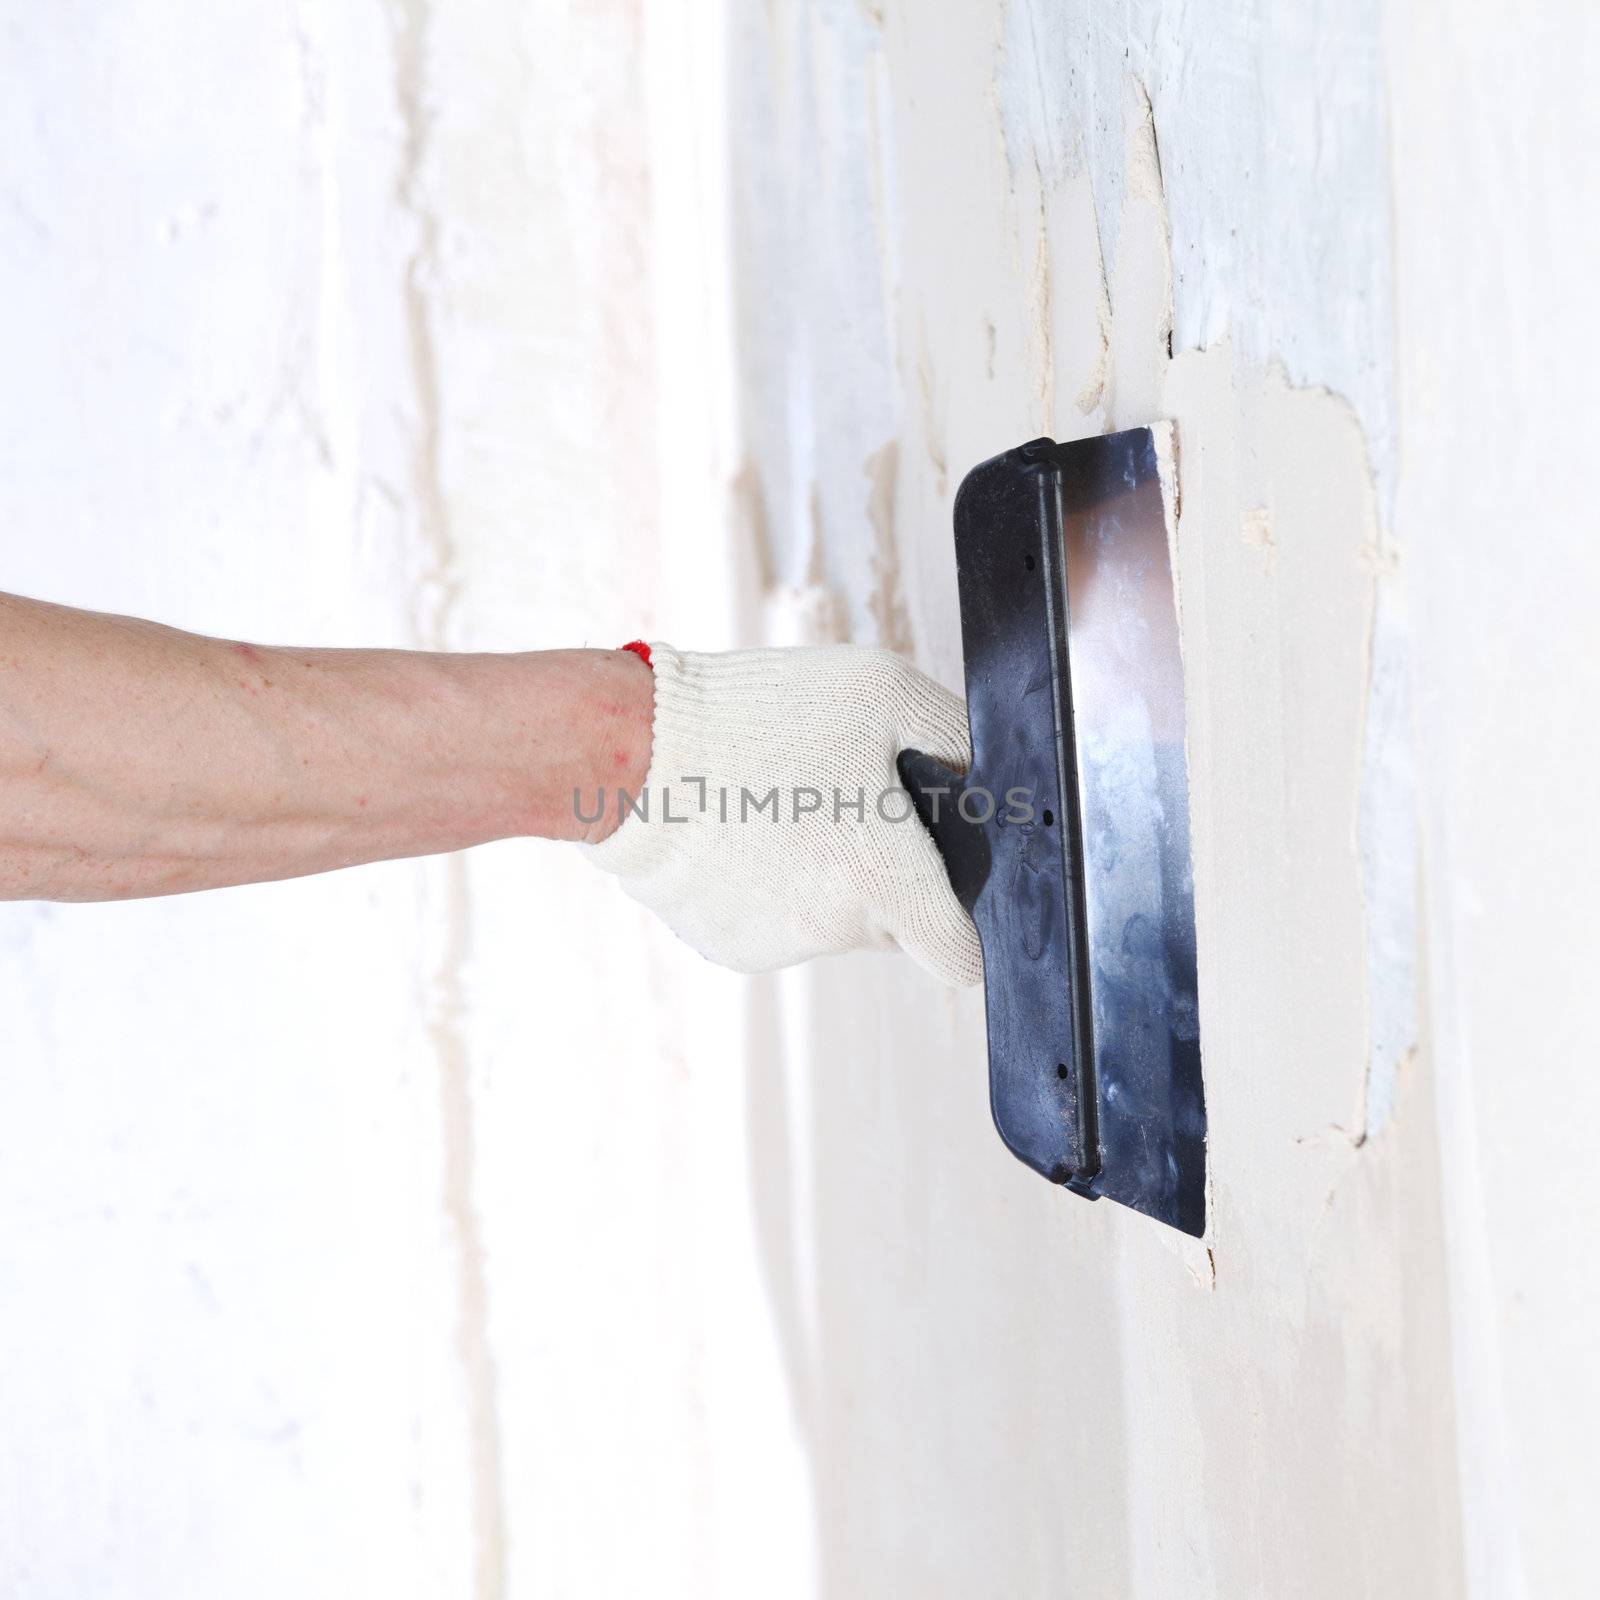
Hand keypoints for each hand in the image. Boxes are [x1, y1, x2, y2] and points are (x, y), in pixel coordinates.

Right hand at [583, 643, 981, 984]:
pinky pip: (774, 923)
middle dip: (890, 880)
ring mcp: (778, 944)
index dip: (963, 923)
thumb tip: (984, 775)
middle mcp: (836, 929)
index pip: (961, 956)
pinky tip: (744, 832)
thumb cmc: (758, 717)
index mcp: (886, 881)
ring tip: (784, 807)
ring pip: (832, 923)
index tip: (946, 887)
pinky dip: (771, 888)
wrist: (634, 753)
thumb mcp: (882, 689)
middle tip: (852, 808)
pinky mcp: (727, 946)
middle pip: (895, 929)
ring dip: (825, 878)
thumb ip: (954, 737)